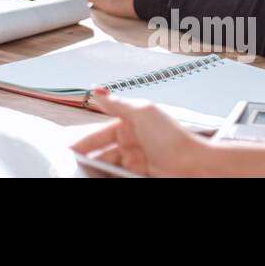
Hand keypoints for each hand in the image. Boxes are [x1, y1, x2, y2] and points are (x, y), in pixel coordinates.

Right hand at [70, 91, 207, 176]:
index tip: (69, 150)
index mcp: (130, 123)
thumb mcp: (141, 113)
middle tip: (75, 167)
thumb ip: (115, 103)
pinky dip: (110, 176)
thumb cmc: (172, 138)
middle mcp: (132, 141)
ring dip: (99, 170)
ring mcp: (137, 159)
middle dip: (89, 159)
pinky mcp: (141, 175)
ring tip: (87, 173)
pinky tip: (103, 177)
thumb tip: (96, 89)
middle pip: (102, 152)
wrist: (195, 166)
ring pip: (109, 166)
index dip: (84, 141)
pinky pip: (119, 176)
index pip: (99, 133)